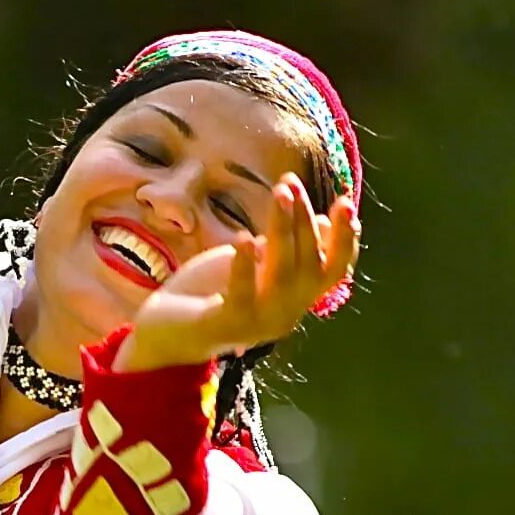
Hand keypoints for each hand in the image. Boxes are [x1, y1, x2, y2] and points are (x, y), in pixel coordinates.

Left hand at [115, 177, 358, 371]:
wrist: (167, 330)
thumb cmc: (214, 290)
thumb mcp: (257, 263)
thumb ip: (286, 247)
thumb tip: (325, 221)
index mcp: (296, 299)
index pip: (333, 271)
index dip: (345, 239)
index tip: (347, 203)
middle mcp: (285, 314)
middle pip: (309, 266)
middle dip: (304, 221)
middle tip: (291, 183)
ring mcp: (258, 323)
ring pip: (282, 276)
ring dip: (283, 232)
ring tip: (280, 195)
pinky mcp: (227, 325)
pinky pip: (242, 295)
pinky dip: (245, 267)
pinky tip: (244, 238)